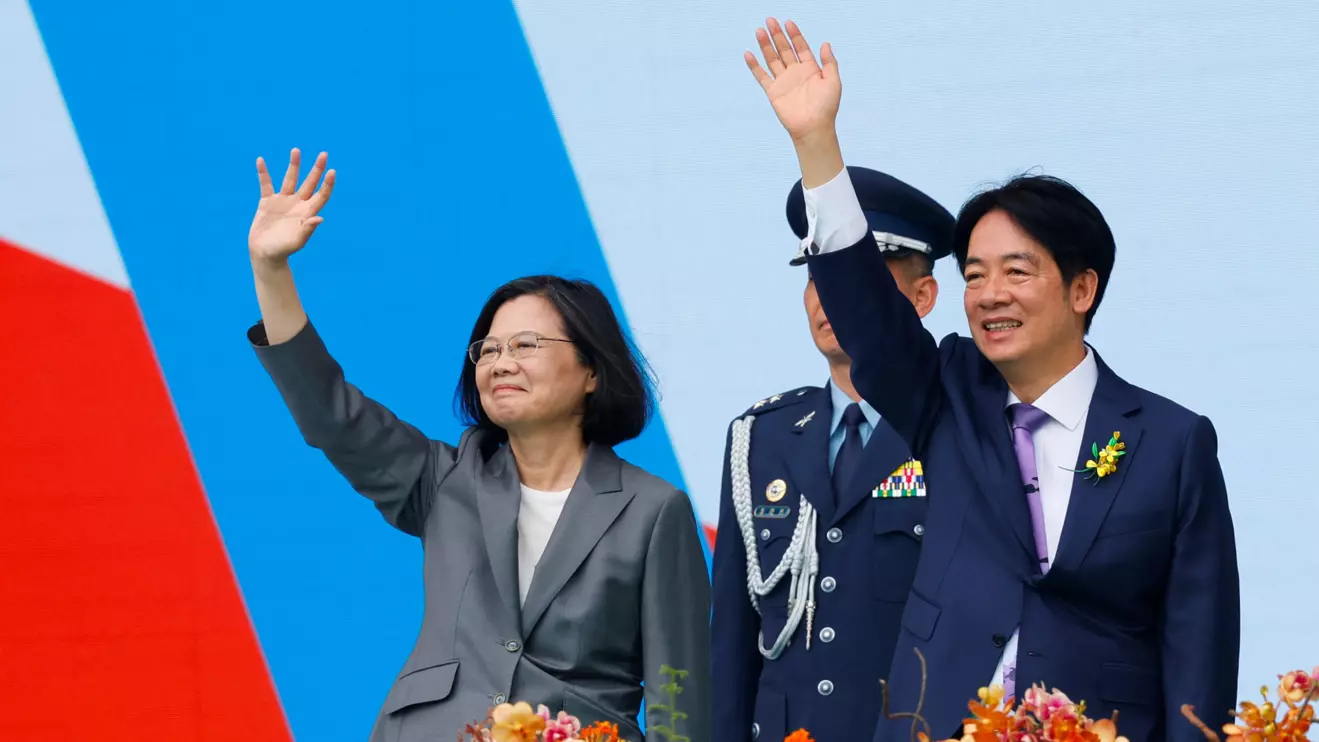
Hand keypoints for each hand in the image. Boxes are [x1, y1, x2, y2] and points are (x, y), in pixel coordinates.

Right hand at [248, 148, 335, 263]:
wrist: (265, 254)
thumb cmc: (283, 250)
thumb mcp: (297, 241)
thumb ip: (307, 230)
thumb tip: (320, 218)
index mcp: (307, 213)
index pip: (321, 195)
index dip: (327, 184)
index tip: (332, 171)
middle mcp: (297, 204)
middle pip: (310, 183)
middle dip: (316, 169)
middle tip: (324, 154)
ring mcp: (283, 201)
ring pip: (289, 179)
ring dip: (293, 165)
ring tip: (296, 150)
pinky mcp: (267, 202)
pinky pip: (265, 184)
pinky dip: (263, 173)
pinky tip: (260, 160)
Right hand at [744, 19, 840, 143]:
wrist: (813, 128)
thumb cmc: (826, 107)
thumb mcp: (833, 81)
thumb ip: (829, 62)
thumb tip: (825, 43)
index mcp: (810, 68)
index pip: (800, 47)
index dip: (794, 34)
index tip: (788, 23)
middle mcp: (795, 72)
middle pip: (784, 49)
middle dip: (777, 35)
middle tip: (770, 20)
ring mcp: (783, 81)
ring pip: (772, 59)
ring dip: (765, 45)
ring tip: (759, 30)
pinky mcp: (773, 92)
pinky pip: (761, 76)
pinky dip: (754, 66)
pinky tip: (749, 54)